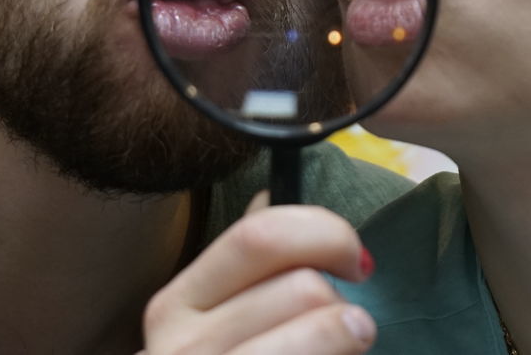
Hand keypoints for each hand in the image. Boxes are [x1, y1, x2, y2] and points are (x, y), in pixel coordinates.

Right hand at [139, 192, 376, 354]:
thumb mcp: (217, 319)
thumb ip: (246, 264)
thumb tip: (271, 192)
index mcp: (176, 306)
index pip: (258, 237)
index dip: (323, 232)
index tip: (354, 259)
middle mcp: (178, 350)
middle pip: (302, 288)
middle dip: (342, 299)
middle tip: (353, 324)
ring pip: (320, 328)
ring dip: (349, 333)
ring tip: (354, 340)